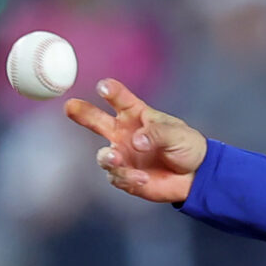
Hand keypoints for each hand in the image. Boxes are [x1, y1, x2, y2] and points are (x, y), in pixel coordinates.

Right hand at [64, 79, 206, 203]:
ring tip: (116, 158)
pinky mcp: (126, 176)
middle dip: (82, 113)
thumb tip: (136, 141)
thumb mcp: (176, 134)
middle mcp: (124, 133)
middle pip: (96, 121)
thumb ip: (156, 134)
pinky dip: (127, 177)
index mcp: (136, 115)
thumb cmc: (186, 146)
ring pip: (103, 155)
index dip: (110, 91)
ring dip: (107, 157)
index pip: (119, 99)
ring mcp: (123, 155)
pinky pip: (117, 177)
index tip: (103, 87)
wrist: (195, 175)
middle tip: (70, 107)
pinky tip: (143, 178)